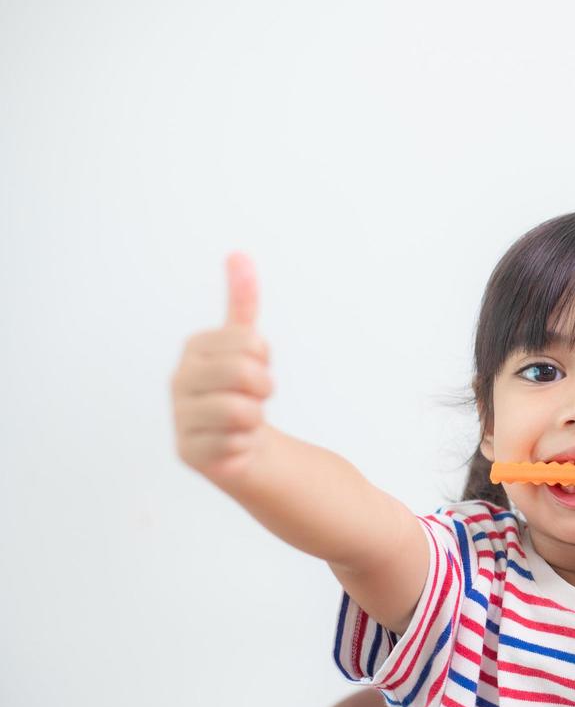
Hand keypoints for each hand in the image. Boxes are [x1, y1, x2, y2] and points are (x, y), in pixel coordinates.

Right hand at [171, 252, 273, 484]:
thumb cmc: (241, 390)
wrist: (239, 443)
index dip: (264, 359)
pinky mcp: (187, 451)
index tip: (254, 368)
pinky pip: (237, 444)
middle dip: (263, 388)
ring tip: (242, 421)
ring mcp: (179, 416)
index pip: (251, 342)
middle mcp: (178, 379)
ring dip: (255, 420)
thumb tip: (238, 254)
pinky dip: (245, 446)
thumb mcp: (245, 345)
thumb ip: (242, 303)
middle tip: (254, 397)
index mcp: (194, 348)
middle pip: (245, 373)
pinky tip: (233, 444)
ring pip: (242, 411)